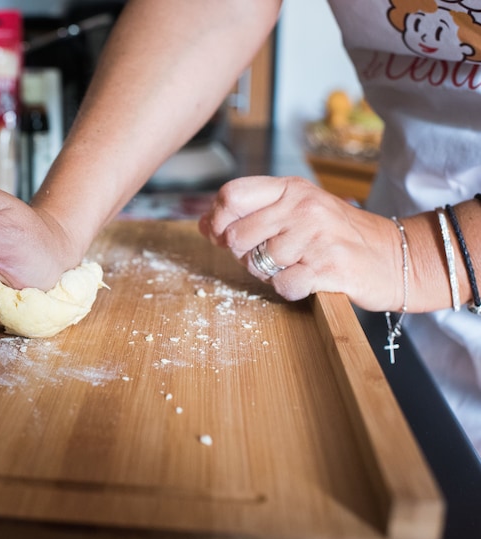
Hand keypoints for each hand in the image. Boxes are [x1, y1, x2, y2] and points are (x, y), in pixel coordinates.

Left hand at [198, 176, 403, 311]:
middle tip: (270, 257)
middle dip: (243, 255)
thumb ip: (250, 214)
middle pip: (236, 235)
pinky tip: (308, 280)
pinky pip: (282, 285)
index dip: (217, 219)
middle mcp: (303, 207)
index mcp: (291, 189)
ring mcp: (316, 236)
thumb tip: (203, 224)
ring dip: (268, 273)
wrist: (394, 257)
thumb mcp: (295, 213)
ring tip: (295, 265)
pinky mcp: (329, 266)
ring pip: (256, 263)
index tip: (222, 235)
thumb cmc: (337, 237)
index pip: (231, 194)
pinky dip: (290, 289)